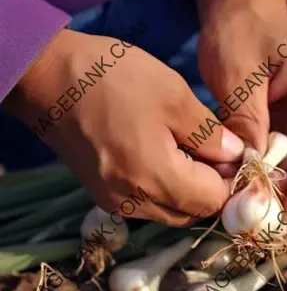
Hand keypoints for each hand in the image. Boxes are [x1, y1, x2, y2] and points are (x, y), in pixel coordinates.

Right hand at [4, 29, 243, 225]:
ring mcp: (115, 202)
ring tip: (191, 151)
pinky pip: (148, 204)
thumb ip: (210, 134)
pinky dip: (166, 189)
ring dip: (189, 190)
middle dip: (212, 187)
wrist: (47, 77)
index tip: (234, 154)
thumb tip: (234, 156)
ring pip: (171, 212)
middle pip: (192, 213)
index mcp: (154, 179)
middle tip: (216, 150)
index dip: (231, 181)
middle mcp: (134, 203)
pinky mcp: (103, 195)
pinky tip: (166, 157)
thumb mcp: (174, 96)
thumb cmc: (114, 79)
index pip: (212, 201)